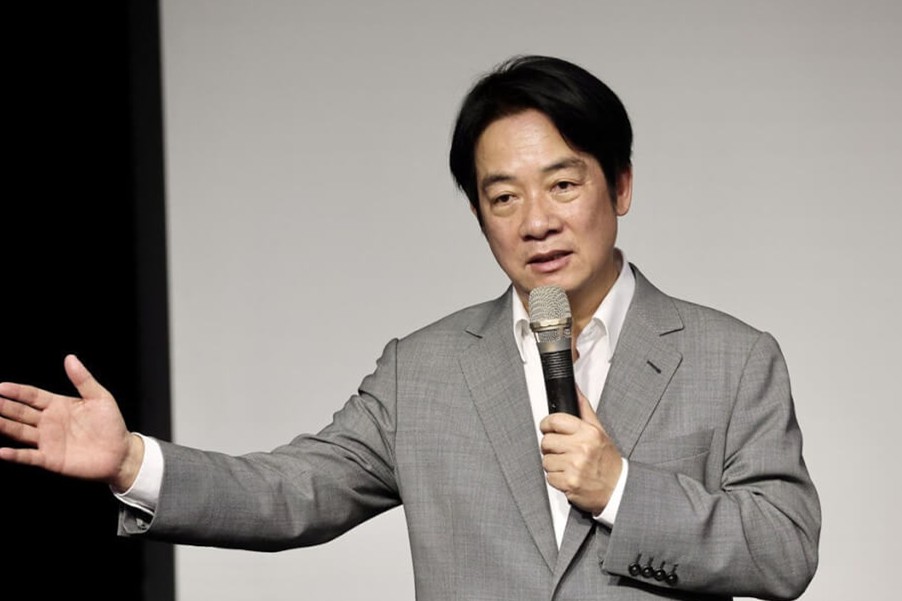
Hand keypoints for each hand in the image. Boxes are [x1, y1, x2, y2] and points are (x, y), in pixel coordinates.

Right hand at [0, 354, 142, 490]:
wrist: (121, 453)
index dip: (17, 391)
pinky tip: (1, 452)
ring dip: (4, 426)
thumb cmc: (111, 424)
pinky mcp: (50, 459)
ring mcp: (47, 440)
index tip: (1, 387)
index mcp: (58, 405)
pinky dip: (14, 455)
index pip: (32, 395)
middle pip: (20, 412)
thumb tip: (70, 358)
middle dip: (4, 406)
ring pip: (19, 432)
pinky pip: (28, 456)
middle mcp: (48, 422)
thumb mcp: (100, 398)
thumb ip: (83, 380)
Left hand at [539, 390, 621, 514]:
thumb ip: (584, 409)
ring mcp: (575, 466)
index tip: (548, 428)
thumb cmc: (608, 461)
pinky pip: (549, 477)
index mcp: (588, 433)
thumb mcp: (600, 432)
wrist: (618, 489)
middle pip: (546, 441)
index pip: (555, 420)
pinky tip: (568, 476)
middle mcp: (582, 448)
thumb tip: (575, 389)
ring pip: (546, 460)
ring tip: (568, 465)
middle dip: (551, 446)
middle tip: (561, 450)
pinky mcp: (569, 483)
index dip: (547, 424)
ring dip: (553, 464)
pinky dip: (556, 478)